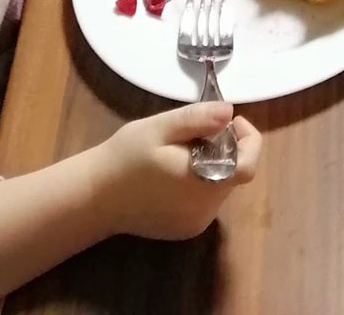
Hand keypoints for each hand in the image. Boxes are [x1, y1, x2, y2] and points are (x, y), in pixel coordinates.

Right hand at [93, 103, 260, 241]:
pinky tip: (173, 174)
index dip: (247, 138)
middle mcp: (205, 210)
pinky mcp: (186, 230)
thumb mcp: (159, 128)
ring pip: (222, 185)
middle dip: (224, 147)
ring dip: (213, 163)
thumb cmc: (125, 158)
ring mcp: (196, 224)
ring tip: (179, 153)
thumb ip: (197, 119)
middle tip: (194, 133)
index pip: (248, 165)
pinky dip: (201, 181)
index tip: (228, 121)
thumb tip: (229, 112)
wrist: (95, 197)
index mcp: (202, 183)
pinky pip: (207, 200)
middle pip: (235, 172)